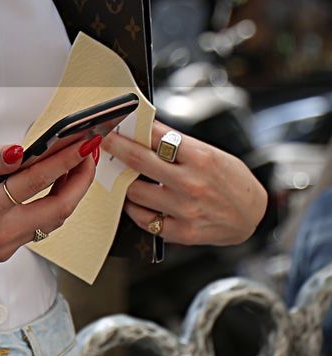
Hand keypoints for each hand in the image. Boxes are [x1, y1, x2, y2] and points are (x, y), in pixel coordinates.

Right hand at [0, 136, 98, 260]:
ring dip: (69, 194)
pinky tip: (52, 187)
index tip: (83, 143)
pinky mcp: (3, 250)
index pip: (37, 181)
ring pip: (52, 222)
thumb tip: (21, 151)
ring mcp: (2, 246)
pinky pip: (38, 229)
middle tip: (89, 155)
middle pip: (57, 210)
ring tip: (75, 167)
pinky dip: (51, 206)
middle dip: (80, 181)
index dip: (65, 160)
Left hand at [99, 119, 267, 247]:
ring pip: (134, 192)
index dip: (130, 128)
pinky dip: (136, 208)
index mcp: (200, 158)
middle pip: (138, 161)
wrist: (253, 216)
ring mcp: (185, 210)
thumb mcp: (210, 153)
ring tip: (123, 174)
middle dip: (115, 147)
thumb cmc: (232, 181)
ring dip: (124, 181)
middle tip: (102, 140)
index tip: (114, 123)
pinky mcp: (181, 232)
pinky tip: (138, 200)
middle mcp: (191, 184)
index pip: (155, 136)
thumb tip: (145, 128)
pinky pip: (143, 219)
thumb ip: (177, 143)